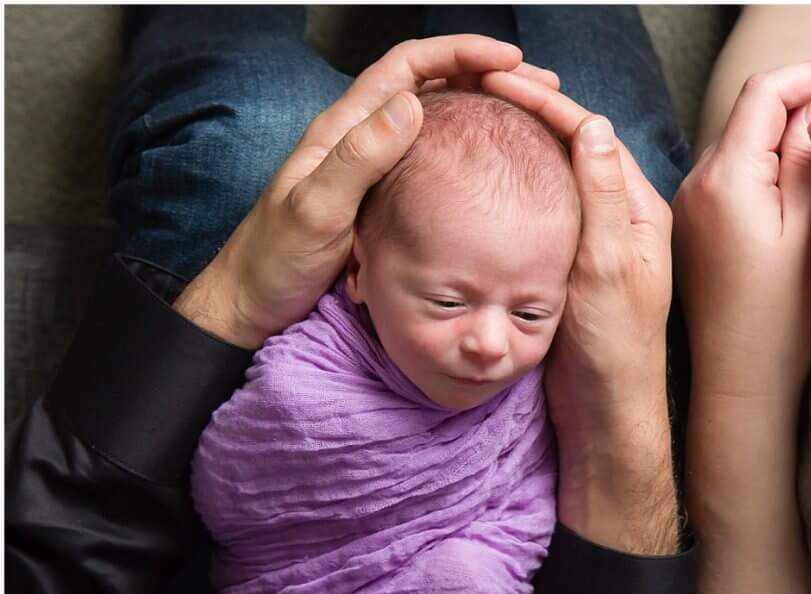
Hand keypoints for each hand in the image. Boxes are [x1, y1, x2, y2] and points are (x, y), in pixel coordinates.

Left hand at [175, 36, 558, 350]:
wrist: (251, 306)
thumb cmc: (276, 261)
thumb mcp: (317, 210)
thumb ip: (360, 158)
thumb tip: (413, 105)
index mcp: (344, 129)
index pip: (408, 67)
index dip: (459, 53)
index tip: (509, 60)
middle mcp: (360, 142)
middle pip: (430, 87)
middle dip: (485, 77)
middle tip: (540, 90)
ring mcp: (371, 173)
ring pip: (434, 126)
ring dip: (482, 116)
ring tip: (531, 124)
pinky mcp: (379, 205)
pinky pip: (431, 168)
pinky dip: (467, 160)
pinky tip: (493, 178)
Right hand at [481, 74, 671, 433]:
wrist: (604, 414)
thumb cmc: (613, 350)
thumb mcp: (608, 266)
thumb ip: (601, 195)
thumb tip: (591, 124)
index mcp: (638, 211)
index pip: (590, 134)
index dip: (545, 102)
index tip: (499, 81)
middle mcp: (621, 221)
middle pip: (573, 147)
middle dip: (530, 114)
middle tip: (480, 91)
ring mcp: (596, 245)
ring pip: (556, 178)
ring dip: (521, 147)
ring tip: (479, 124)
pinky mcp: (571, 269)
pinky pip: (543, 213)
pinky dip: (516, 190)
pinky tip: (487, 185)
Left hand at [674, 60, 810, 406]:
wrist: (739, 386)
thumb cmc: (780, 323)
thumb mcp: (807, 232)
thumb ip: (809, 160)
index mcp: (727, 177)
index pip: (766, 90)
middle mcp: (697, 182)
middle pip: (752, 114)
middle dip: (803, 103)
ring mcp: (690, 207)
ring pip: (742, 145)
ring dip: (784, 138)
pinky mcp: (693, 229)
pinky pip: (731, 178)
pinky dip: (764, 169)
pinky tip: (798, 191)